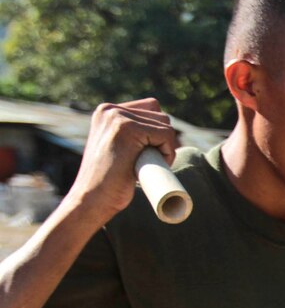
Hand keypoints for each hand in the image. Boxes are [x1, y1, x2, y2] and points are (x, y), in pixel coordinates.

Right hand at [67, 98, 176, 220]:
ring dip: (166, 147)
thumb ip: (132, 132)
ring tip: (148, 164)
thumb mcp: (118, 148)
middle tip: (150, 161)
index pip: (152, 107)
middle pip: (160, 115)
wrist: (93, 199)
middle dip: (163, 139)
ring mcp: (117, 117)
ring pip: (165, 125)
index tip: (151, 152)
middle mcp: (109, 109)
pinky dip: (168, 152)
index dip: (159, 131)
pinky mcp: (127, 129)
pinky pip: (165, 134)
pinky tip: (153, 164)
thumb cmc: (109, 181)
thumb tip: (163, 123)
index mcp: (107, 111)